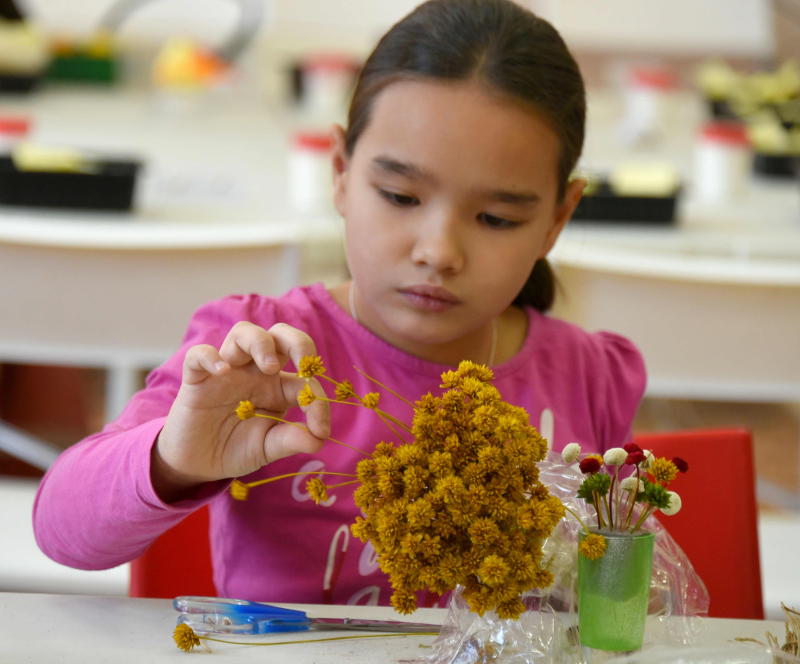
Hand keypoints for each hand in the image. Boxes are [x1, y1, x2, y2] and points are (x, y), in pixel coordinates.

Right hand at [152, 321, 329, 500]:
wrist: (198, 463)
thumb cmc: (237, 448)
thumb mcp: (268, 447)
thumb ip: (292, 440)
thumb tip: (320, 439)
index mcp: (278, 385)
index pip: (305, 379)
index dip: (318, 400)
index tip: (321, 429)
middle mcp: (256, 371)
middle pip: (280, 335)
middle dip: (298, 342)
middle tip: (304, 366)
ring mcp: (227, 370)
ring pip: (244, 332)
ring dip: (261, 343)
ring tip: (270, 367)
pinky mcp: (197, 378)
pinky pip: (199, 355)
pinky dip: (210, 357)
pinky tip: (222, 371)